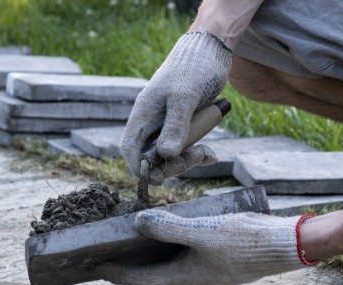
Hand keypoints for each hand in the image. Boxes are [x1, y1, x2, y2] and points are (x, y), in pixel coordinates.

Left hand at [94, 210, 306, 284]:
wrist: (284, 247)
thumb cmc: (243, 241)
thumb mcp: (202, 230)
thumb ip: (168, 227)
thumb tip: (137, 223)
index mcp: (183, 278)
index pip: (140, 280)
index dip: (116, 274)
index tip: (97, 267)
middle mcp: (193, 283)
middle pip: (156, 284)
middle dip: (138, 274)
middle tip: (120, 257)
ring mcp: (207, 277)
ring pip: (174, 277)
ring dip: (159, 264)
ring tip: (145, 242)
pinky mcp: (218, 268)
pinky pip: (189, 266)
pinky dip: (177, 255)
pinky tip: (178, 235)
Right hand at [121, 32, 232, 184]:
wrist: (212, 50)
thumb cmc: (193, 68)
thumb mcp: (184, 97)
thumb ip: (175, 126)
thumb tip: (165, 155)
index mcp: (143, 114)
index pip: (130, 148)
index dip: (139, 166)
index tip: (157, 176)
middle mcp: (152, 122)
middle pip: (151, 158)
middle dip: (171, 165)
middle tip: (193, 158)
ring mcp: (167, 125)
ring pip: (170, 156)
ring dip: (188, 160)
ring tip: (208, 153)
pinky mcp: (183, 125)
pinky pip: (185, 148)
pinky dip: (198, 154)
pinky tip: (211, 154)